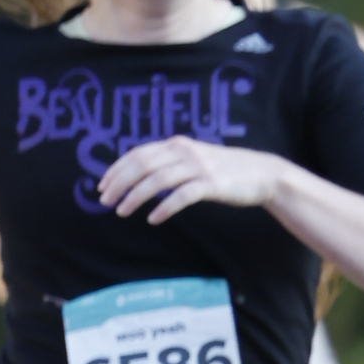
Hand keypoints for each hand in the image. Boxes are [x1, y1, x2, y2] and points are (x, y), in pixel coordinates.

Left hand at [95, 136, 281, 224]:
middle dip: (120, 183)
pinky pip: (182, 196)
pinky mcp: (211, 184)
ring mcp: (198, 167)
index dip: (117, 169)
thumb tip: (143, 175)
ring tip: (123, 212)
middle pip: (142, 165)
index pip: (138, 154)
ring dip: (136, 197)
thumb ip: (171, 163)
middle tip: (105, 201)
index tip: (102, 186)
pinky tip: (154, 219)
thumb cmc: (225, 170)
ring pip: (157, 180)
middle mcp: (184, 152)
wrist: (261, 173)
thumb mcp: (195, 159)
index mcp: (177, 144)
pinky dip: (164, 208)